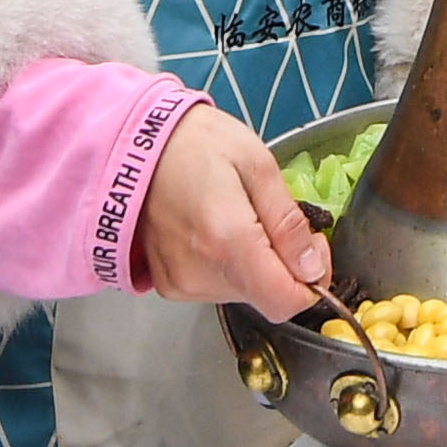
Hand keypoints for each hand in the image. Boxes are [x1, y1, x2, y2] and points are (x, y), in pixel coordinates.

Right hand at [134, 104, 328, 313]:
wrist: (134, 145)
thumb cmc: (197, 144)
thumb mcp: (258, 165)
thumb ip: (287, 221)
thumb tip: (312, 267)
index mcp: (228, 240)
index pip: (284, 301)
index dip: (311, 282)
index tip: (311, 247)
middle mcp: (201, 273)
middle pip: (265, 297)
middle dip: (282, 265)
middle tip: (270, 218)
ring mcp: (180, 283)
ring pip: (243, 294)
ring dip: (254, 265)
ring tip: (237, 218)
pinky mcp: (167, 285)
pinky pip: (215, 289)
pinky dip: (227, 267)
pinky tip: (214, 231)